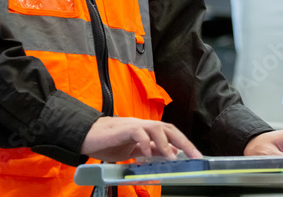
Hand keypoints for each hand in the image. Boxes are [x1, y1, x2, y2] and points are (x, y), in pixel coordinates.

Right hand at [80, 116, 202, 162]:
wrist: (87, 136)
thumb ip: (149, 151)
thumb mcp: (133, 150)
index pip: (170, 134)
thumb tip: (167, 156)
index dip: (184, 143)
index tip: (195, 157)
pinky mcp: (122, 129)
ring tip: (173, 157)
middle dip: (184, 142)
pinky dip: (145, 142)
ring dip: (167, 143)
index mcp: (147, 131)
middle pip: (168, 128)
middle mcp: (143, 125)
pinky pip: (138, 131)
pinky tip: (148, 153)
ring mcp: (133, 125)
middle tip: (194, 156)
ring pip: (156, 127)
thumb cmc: (109, 143)